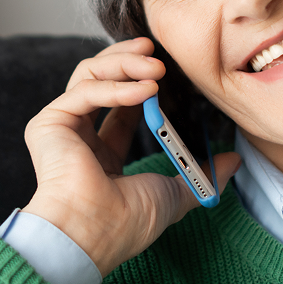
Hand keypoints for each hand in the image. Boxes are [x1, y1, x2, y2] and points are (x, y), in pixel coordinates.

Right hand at [21, 36, 240, 277]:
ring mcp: (61, 129)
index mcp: (101, 155)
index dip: (143, 83)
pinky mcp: (48, 123)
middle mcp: (78, 137)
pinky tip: (145, 90)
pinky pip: (84, 91)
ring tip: (155, 65)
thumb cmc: (124, 223)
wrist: (92, 235)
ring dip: (123, 63)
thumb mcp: (174, 193)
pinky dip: (116, 86)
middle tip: (156, 49)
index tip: (167, 70)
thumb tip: (234, 161)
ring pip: (88, 75)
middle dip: (129, 60)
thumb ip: (201, 174)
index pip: (121, 105)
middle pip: (101, 79)